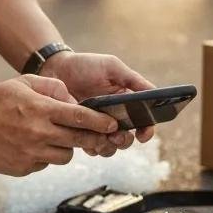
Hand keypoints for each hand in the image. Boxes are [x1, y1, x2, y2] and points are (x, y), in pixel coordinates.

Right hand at [0, 75, 119, 175]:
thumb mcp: (24, 82)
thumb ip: (53, 88)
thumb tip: (74, 101)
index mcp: (40, 110)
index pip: (80, 118)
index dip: (100, 122)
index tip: (112, 124)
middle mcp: (37, 134)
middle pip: (78, 140)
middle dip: (92, 138)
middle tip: (98, 136)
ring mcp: (29, 154)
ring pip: (64, 156)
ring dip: (65, 147)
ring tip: (53, 136)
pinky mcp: (21, 168)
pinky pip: (44, 164)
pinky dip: (44, 155)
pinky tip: (31, 144)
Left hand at [40, 50, 156, 153]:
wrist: (56, 69)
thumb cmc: (86, 65)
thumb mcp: (112, 67)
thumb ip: (133, 79)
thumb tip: (156, 93)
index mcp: (126, 103)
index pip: (143, 123)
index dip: (147, 131)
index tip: (143, 134)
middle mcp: (114, 118)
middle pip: (127, 140)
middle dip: (125, 141)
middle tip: (117, 136)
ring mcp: (96, 126)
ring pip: (109, 147)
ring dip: (108, 147)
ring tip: (101, 138)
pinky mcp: (80, 131)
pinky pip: (89, 147)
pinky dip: (90, 146)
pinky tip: (85, 137)